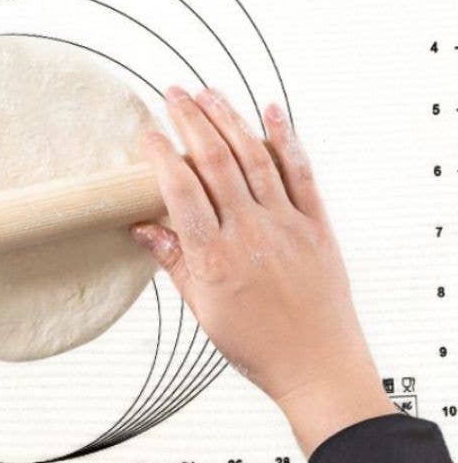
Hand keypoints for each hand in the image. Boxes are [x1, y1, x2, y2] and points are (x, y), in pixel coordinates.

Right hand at [132, 88, 393, 455]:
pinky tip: (273, 111)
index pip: (181, 191)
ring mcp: (287, 226)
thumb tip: (142, 228)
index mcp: (215, 257)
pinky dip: (287, 139)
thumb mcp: (203, 310)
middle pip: (216, 162)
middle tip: (173, 94)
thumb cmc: (258, 346)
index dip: (162, 156)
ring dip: (230, 120)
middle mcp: (251, 234)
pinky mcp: (317, 227)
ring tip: (209, 93)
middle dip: (191, 121)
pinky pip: (301, 174)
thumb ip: (173, 262)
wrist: (320, 370)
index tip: (148, 135)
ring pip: (255, 158)